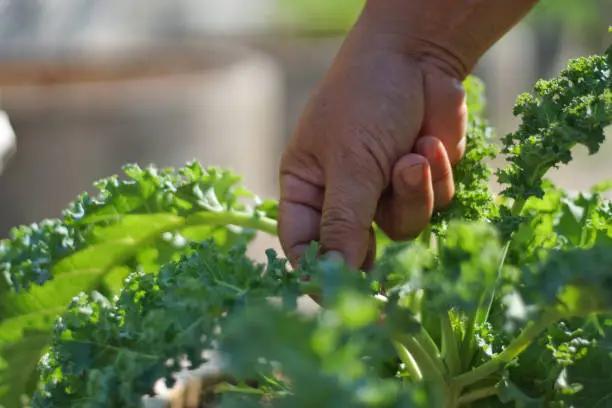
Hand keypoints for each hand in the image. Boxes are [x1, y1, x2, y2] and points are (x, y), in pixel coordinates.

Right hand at [278, 25, 466, 268]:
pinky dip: (436, 178)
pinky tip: (429, 144)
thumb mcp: (350, 161)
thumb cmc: (365, 100)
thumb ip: (343, 221)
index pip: (303, 245)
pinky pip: (433, 204)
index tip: (337, 299)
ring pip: (402, 228)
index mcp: (307, 188)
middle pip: (354, 248)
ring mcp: (383, 191)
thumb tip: (335, 275)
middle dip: (374, 252)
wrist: (418, 57)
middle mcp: (342, 196)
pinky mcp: (421, 183)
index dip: (317, 274)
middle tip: (384, 290)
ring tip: (413, 157)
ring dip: (413, 195)